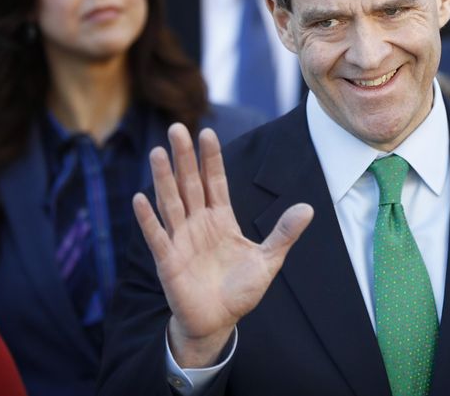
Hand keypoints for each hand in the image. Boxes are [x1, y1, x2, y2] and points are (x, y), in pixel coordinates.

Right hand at [133, 124, 312, 367]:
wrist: (218, 322)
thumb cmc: (240, 290)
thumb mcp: (269, 260)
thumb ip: (284, 233)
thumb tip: (308, 208)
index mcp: (221, 219)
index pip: (215, 182)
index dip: (211, 159)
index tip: (208, 133)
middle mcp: (198, 223)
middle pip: (190, 184)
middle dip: (184, 157)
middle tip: (177, 127)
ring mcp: (181, 240)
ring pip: (171, 202)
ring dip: (164, 178)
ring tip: (159, 152)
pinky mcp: (168, 261)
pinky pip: (157, 236)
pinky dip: (148, 219)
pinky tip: (141, 198)